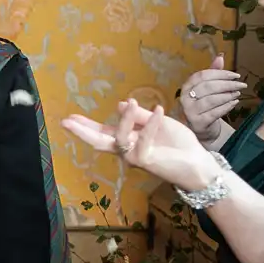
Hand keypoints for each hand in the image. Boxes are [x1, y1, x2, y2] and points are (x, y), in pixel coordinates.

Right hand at [62, 100, 217, 191]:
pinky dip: (150, 124)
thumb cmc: (178, 143)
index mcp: (128, 140)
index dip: (86, 125)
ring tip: (133, 101)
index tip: (69, 118)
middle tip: (66, 121)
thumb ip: (140, 116)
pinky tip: (159, 110)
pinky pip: (143, 139)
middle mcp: (127, 150)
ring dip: (124, 120)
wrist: (197, 161)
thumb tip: (122, 104)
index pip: (103, 132)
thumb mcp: (158, 122)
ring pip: (119, 139)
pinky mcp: (146, 160)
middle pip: (99, 141)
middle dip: (82, 131)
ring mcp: (135, 157)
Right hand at [179, 55, 245, 146]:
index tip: (236, 75)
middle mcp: (185, 98)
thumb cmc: (204, 106)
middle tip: (241, 85)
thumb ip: (213, 73)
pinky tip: (234, 103)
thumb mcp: (207, 89)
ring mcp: (190, 111)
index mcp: (186, 86)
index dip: (221, 74)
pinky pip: (214, 113)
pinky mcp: (197, 123)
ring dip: (227, 96)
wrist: (199, 129)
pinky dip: (226, 107)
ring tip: (237, 94)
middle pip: (208, 86)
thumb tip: (220, 57)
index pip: (203, 75)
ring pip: (211, 100)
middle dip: (227, 84)